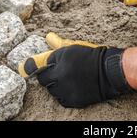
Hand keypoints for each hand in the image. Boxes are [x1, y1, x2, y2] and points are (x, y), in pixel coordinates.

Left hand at [18, 33, 132, 107]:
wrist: (110, 71)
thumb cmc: (93, 56)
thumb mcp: (76, 47)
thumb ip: (58, 43)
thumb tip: (48, 37)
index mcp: (60, 59)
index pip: (36, 66)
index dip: (37, 66)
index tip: (26, 69)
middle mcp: (61, 75)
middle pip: (43, 79)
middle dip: (48, 75)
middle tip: (59, 71)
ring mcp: (66, 89)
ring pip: (51, 90)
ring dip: (56, 85)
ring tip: (69, 78)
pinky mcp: (72, 100)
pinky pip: (60, 99)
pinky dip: (63, 94)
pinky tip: (72, 86)